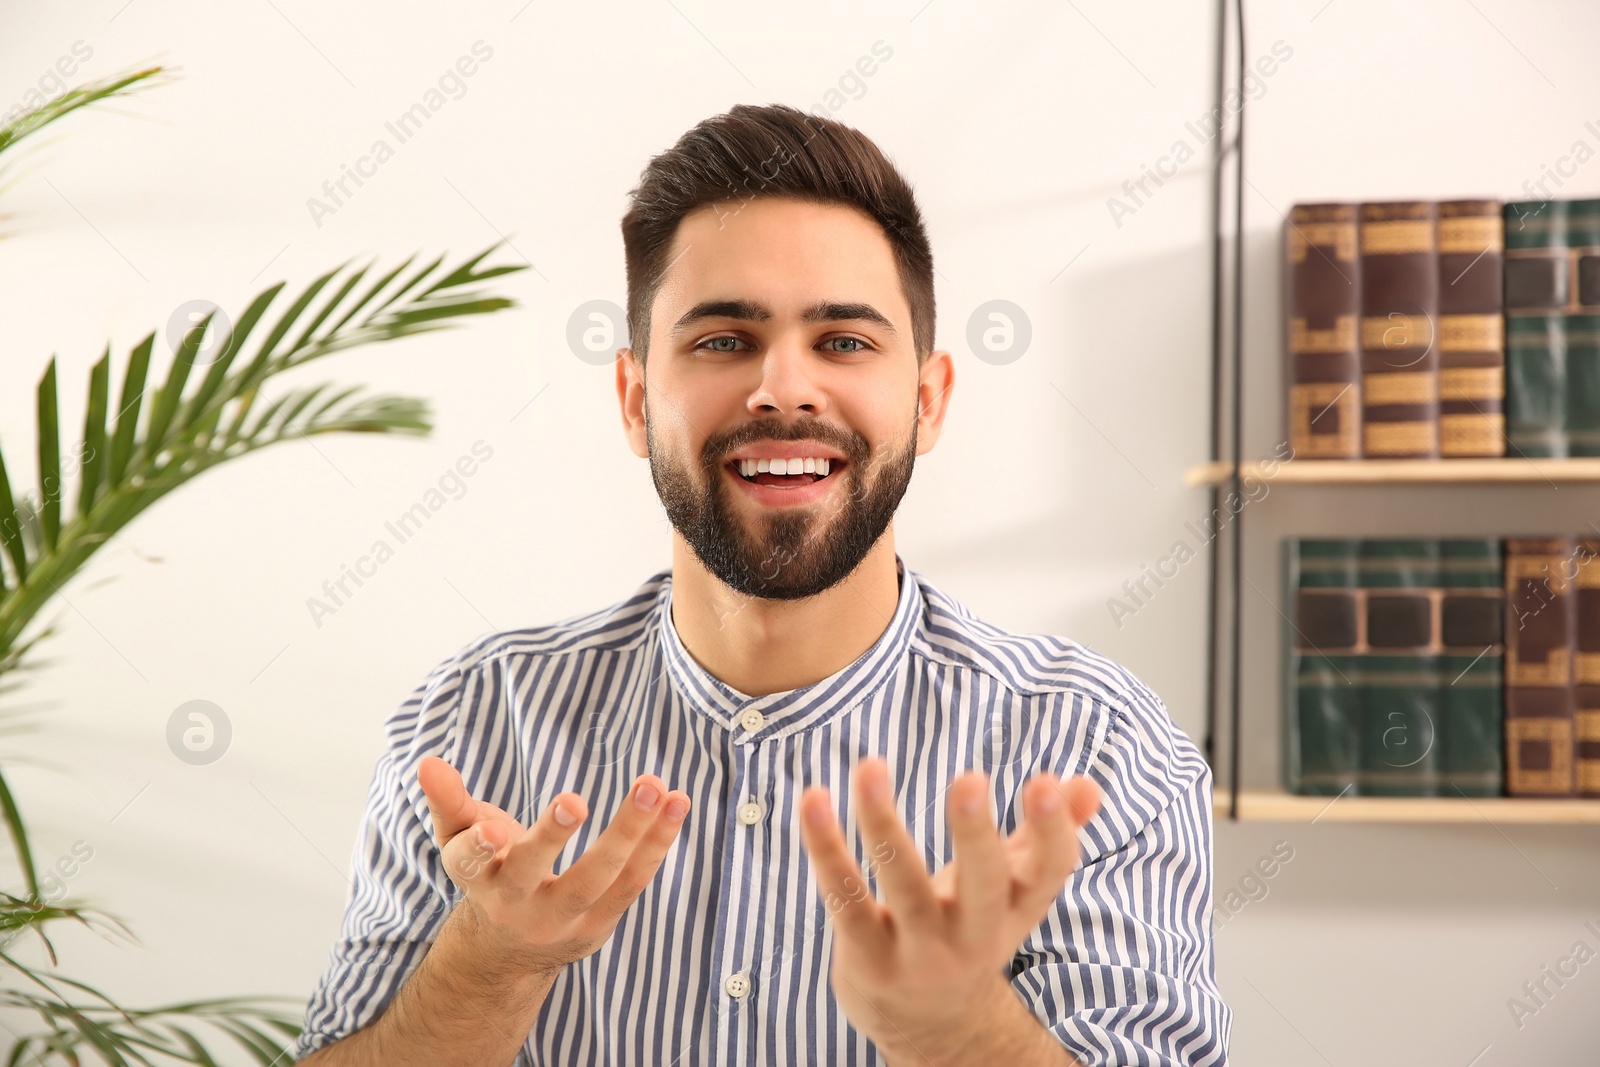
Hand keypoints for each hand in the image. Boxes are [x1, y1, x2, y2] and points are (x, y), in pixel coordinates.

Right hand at [418, 756, 691, 979]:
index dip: (480, 846)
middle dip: (554, 838)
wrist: (513, 949)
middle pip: (537, 875)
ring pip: (599, 878)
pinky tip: (677, 803)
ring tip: (655, 786)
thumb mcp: (459, 840)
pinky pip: (634, 881)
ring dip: (630, 832)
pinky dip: (657, 842)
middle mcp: (517, 906)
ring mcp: (563, 919)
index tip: (494, 828)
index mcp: (478, 879)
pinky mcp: (601, 922)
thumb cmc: (489, 872)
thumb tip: (428, 761)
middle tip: (574, 800)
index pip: (472, 864)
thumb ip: (448, 801)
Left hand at [797, 758, 1100, 1061]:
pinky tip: (815, 800)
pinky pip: (846, 900)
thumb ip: (1045, 836)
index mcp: (1017, 910)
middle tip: (970, 779)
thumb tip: (1089, 784)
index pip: (1048, 873)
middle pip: (984, 886)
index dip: (1051, 830)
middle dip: (976, 836)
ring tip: (871, 765)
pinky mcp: (867, 956)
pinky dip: (827, 850)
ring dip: (884, 822)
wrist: (925, 1025)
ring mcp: (920, 952)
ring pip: (904, 886)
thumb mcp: (1014, 892)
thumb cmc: (969, 929)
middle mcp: (975, 936)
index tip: (1043, 780)